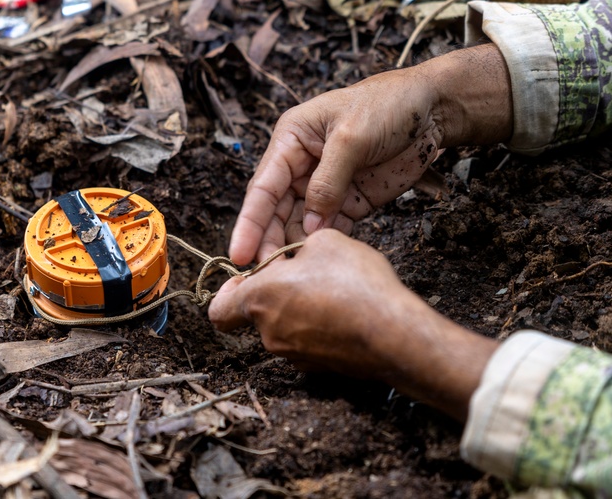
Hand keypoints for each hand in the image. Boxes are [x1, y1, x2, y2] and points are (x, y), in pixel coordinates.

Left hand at [209, 230, 497, 419]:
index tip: (245, 279)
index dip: (228, 294)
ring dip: (300, 310)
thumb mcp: (326, 241)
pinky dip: (320, 328)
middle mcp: (269, 332)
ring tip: (334, 290)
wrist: (392, 332)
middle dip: (277, 294)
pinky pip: (310, 343)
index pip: (219, 309)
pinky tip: (347, 311)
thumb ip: (300, 247)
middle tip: (305, 274)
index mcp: (260, 298)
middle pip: (259, 313)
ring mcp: (295, 355)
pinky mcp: (320, 369)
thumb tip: (300, 256)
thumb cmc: (354, 282)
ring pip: (286, 328)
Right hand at [229, 66, 443, 264]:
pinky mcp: (350, 201)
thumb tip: (307, 226)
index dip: (250, 223)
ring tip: (289, 278)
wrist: (432, 108)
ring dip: (294, 249)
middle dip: (269, 242)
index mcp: (291, 140)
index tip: (238, 254)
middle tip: (264, 276)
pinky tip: (318, 266)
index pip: (263, 187)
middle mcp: (302, 165)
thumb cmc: (386, 105)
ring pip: (300, 224)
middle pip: (276, 211)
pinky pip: (330, 229)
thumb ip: (328, 182)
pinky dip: (324, 247)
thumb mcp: (351, 138)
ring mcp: (326, 186)